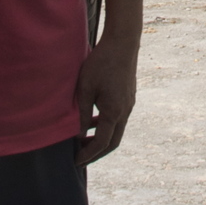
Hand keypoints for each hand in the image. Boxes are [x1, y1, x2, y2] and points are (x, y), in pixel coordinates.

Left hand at [74, 37, 139, 163]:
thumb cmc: (101, 63)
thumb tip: (80, 134)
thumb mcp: (85, 88)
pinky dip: (106, 126)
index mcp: (114, 112)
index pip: (102, 143)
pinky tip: (93, 121)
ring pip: (116, 130)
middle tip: (81, 158)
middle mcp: (125, 111)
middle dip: (97, 153)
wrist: (123, 42)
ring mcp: (129, 104)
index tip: (76, 162)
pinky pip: (118, 118)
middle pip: (113, 142)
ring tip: (84, 141)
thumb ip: (83, 114)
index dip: (88, 155)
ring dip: (102, 139)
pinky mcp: (129, 96)